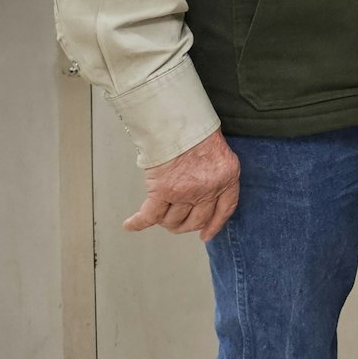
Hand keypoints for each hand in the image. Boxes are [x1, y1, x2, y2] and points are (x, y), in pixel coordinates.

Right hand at [125, 128, 240, 241]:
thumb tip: (203, 195)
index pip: (224, 209)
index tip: (206, 235)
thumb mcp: (220, 154)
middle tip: (175, 221)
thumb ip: (216, 175)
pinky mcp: (162, 192)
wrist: (181, 123)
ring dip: (164, 220)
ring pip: (172, 221)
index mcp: (227, 178)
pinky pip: (149, 216)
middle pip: (196, 220)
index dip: (214, 225)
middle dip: (184, 224)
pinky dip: (138, 223)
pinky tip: (130, 224)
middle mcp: (208, 189)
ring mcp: (185, 193)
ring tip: (158, 213)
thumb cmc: (198, 133)